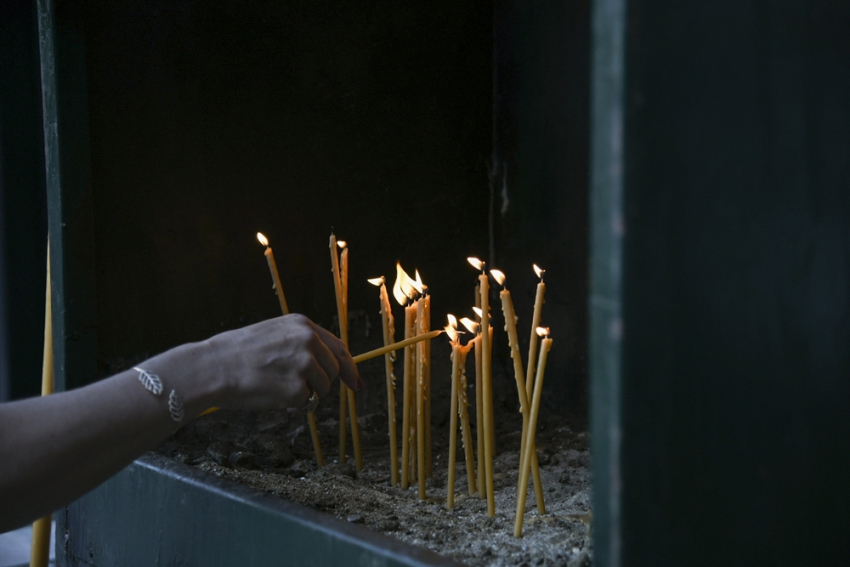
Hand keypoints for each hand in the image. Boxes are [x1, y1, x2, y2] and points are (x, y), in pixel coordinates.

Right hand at [202, 314, 361, 410]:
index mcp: (302, 325)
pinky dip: (292, 405)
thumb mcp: (273, 334)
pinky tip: (271, 395)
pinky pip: (306, 403)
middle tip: (299, 390)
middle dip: (323, 384)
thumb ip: (299, 344)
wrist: (213, 367)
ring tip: (276, 386)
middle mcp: (308, 341)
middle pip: (333, 370)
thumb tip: (323, 365)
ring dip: (306, 394)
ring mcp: (305, 364)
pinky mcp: (298, 388)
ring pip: (323, 389)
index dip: (349, 368)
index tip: (356, 383)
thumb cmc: (236, 354)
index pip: (338, 348)